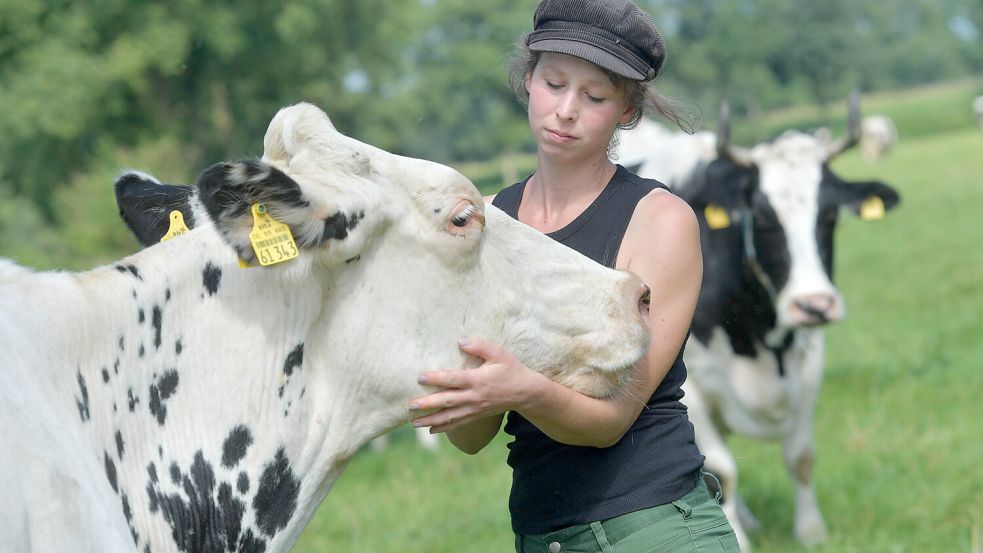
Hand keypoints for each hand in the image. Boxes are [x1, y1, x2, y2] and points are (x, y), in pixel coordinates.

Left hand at [409, 337, 542, 432]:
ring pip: (450, 417)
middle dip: (428, 404)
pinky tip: (431, 430)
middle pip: (447, 401)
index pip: (453, 379)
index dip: (436, 378)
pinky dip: (444, 428)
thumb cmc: (511, 369)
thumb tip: (460, 341)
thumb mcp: (499, 353)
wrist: (526, 392)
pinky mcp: (477, 415)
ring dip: (431, 420)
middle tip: (411, 405)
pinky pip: (458, 424)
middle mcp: (474, 396)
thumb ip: (480, 346)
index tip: (420, 377)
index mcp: (478, 379)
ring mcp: (475, 408)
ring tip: (414, 423)